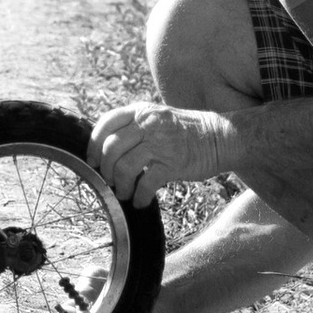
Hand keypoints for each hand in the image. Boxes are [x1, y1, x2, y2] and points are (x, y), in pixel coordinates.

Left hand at [91, 101, 235, 207]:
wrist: (220, 138)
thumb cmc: (186, 132)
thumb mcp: (158, 118)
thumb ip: (135, 127)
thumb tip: (106, 150)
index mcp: (142, 111)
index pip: (106, 123)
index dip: (93, 144)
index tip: (92, 161)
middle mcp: (149, 124)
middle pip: (111, 148)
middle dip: (105, 169)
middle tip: (110, 182)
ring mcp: (161, 143)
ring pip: (125, 167)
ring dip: (121, 185)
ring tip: (125, 193)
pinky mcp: (174, 163)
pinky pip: (146, 183)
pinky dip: (139, 197)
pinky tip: (141, 201)